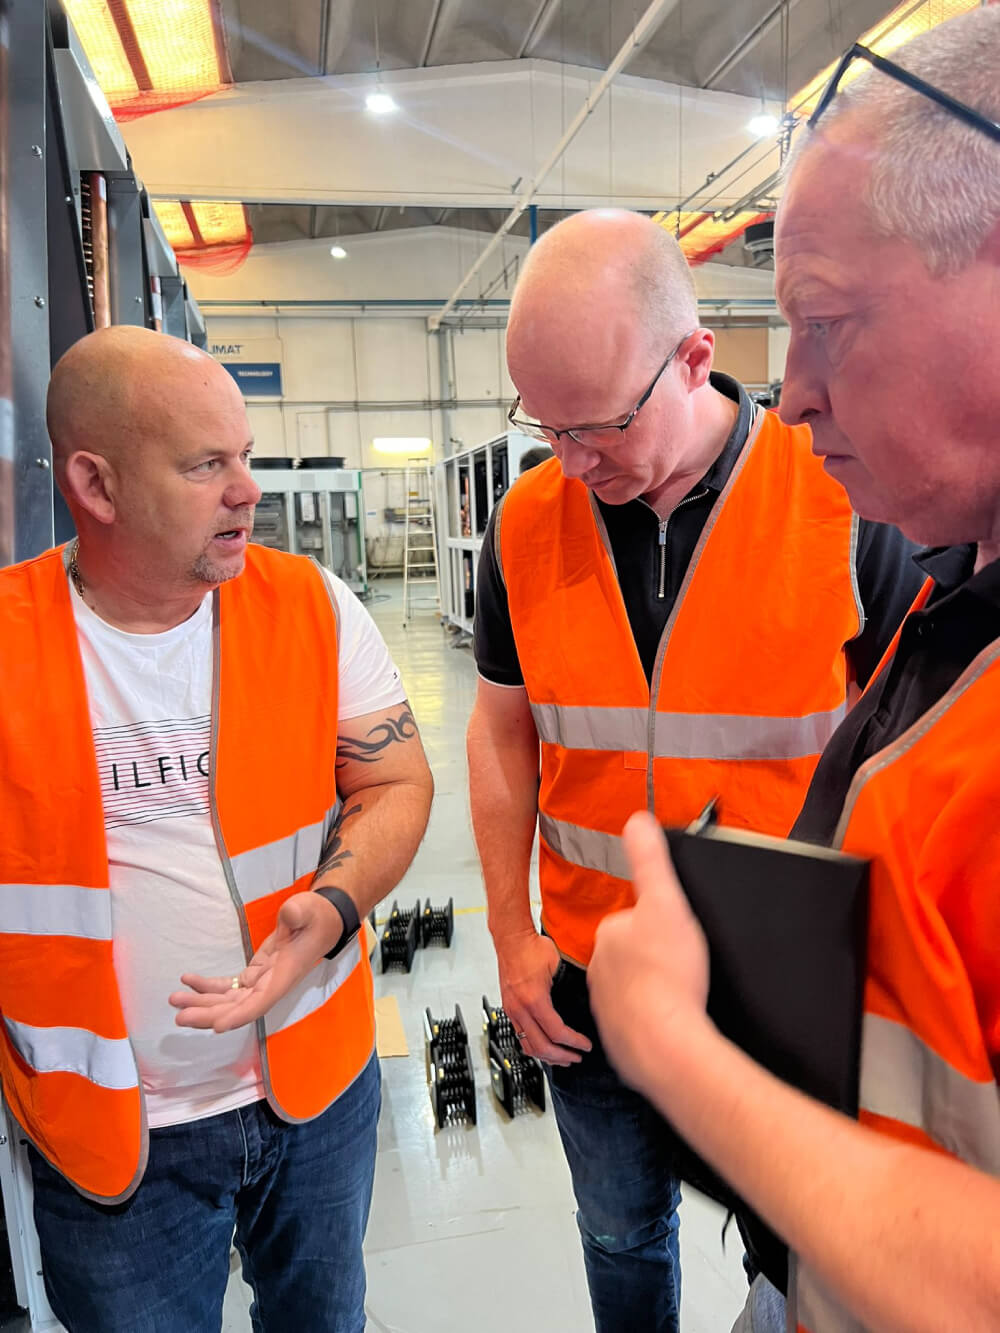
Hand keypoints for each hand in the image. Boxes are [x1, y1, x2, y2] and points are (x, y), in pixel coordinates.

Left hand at [169, 891, 344, 1032]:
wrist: (321, 921)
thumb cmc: (317, 916)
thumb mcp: (309, 910)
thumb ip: (298, 914)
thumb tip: (289, 915)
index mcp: (285, 975)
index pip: (261, 1002)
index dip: (240, 1015)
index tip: (217, 1026)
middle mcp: (271, 985)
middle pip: (238, 1008)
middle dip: (210, 1014)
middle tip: (180, 1017)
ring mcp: (262, 982)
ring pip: (229, 1001)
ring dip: (202, 1003)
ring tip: (175, 1000)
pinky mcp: (254, 975)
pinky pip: (228, 987)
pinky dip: (207, 986)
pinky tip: (188, 979)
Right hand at [495, 929, 590, 1065]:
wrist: (511, 939)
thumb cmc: (531, 948)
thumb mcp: (558, 965)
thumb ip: (569, 984)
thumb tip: (585, 997)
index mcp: (534, 999)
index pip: (556, 1033)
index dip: (573, 1043)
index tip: (584, 1046)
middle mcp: (520, 1008)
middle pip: (541, 1047)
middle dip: (561, 1056)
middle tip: (576, 1057)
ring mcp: (512, 1010)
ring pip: (527, 1046)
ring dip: (546, 1056)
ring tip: (561, 1059)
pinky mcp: (509, 1008)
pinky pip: (520, 1036)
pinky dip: (533, 1046)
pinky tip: (543, 1047)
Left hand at [588, 810, 712, 1095]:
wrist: (667, 1042)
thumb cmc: (668, 975)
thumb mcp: (666, 902)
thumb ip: (650, 860)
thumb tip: (637, 821)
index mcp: (609, 934)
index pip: (634, 920)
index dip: (660, 924)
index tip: (678, 935)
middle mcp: (599, 970)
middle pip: (634, 954)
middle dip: (656, 958)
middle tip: (683, 966)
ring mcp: (606, 1005)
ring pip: (636, 988)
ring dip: (656, 990)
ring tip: (682, 993)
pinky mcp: (619, 1037)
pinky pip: (639, 1021)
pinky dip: (656, 1020)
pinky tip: (675, 1018)